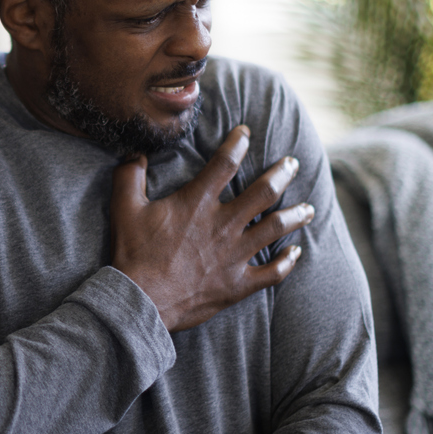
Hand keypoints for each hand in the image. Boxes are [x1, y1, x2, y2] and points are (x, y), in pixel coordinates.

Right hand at [110, 124, 313, 332]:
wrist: (141, 300)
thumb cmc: (133, 254)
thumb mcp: (124, 208)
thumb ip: (129, 176)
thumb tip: (135, 153)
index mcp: (197, 203)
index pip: (224, 163)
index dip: (238, 143)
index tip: (246, 132)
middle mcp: (222, 225)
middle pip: (263, 192)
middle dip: (282, 174)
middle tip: (292, 164)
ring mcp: (234, 255)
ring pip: (275, 229)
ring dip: (296, 215)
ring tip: (308, 208)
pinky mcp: (237, 284)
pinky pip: (272, 273)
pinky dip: (287, 262)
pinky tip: (296, 253)